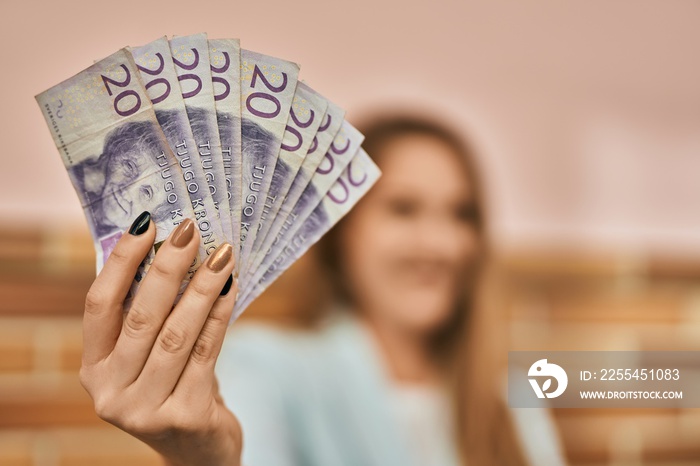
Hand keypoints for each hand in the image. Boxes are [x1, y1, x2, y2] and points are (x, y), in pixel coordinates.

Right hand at [79, 212, 241, 465]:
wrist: (198, 453)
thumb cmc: (173, 388)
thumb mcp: (148, 359)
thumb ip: (149, 316)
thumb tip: (171, 246)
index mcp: (94, 370)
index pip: (98, 306)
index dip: (121, 262)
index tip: (146, 223)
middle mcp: (111, 392)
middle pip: (141, 317)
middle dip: (168, 268)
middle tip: (192, 230)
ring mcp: (147, 410)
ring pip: (177, 334)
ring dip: (202, 288)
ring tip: (222, 254)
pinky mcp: (187, 416)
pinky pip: (207, 352)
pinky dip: (220, 314)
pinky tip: (231, 288)